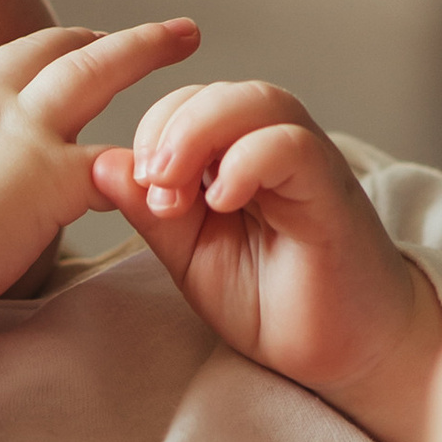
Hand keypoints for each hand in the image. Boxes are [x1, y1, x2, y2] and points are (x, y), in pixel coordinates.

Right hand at [0, 16, 197, 406]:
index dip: (7, 62)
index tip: (26, 61)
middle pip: (42, 48)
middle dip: (82, 38)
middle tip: (116, 35)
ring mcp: (18, 130)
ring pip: (96, 69)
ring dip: (142, 48)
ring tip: (181, 37)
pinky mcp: (53, 177)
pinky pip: (118, 161)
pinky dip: (149, 161)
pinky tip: (179, 160)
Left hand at [87, 83, 441, 441]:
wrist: (342, 350)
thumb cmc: (271, 300)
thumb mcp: (190, 256)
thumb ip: (151, 212)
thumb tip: (98, 163)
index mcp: (235, 154)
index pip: (184, 105)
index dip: (152, 133)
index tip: (141, 191)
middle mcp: (273, 144)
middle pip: (214, 91)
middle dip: (168, 130)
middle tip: (155, 188)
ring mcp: (307, 162)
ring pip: (255, 101)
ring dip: (200, 136)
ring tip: (177, 190)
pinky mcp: (332, 188)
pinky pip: (291, 144)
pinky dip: (248, 161)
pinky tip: (223, 201)